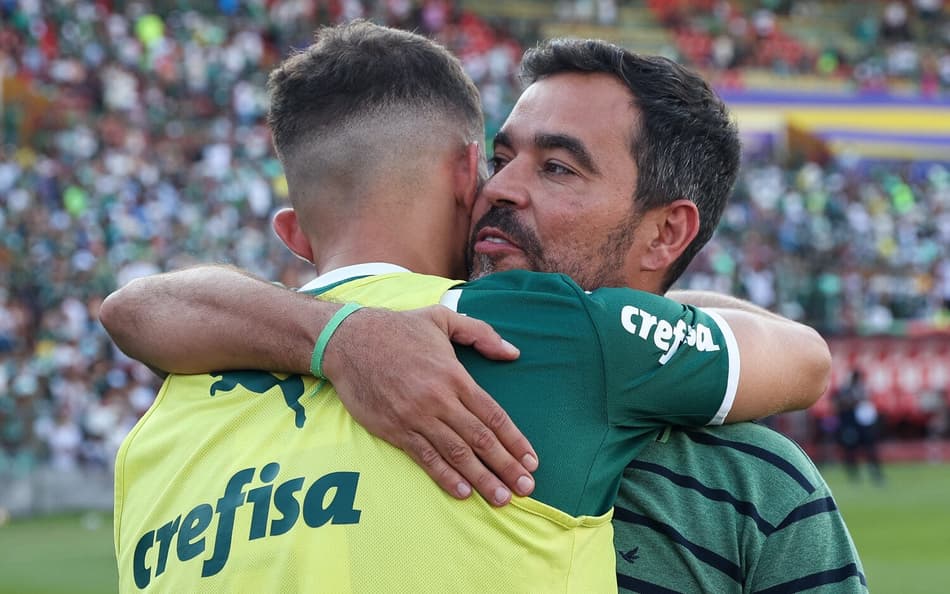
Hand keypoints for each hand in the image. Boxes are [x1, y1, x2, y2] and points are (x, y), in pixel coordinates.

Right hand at [322, 305, 537, 505]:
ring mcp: (416, 417)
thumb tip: (513, 352)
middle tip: (526, 489)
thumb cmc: (399, 329)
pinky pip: (425, 457)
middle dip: (506, 466)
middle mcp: (439, 400)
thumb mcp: (443, 318)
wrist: (349, 341)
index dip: (515, 440)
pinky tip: (463, 492)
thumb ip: (481, 333)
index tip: (532, 460)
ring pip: (456, 454)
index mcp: (454, 375)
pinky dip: (445, 477)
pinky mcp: (395, 430)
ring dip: (481, 478)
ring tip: (501, 498)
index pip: (493, 415)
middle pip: (480, 439)